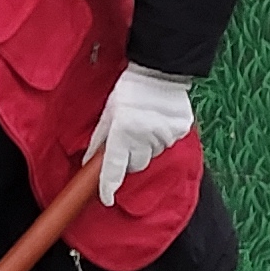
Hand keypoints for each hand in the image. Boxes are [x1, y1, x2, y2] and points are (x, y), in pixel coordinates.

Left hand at [91, 64, 195, 204]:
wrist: (160, 71)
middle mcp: (144, 137)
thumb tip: (89, 161)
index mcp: (123, 132)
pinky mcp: (179, 131)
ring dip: (146, 147)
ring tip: (144, 126)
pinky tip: (158, 122)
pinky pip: (167, 143)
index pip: (114, 167)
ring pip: (152, 154)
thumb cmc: (129, 90)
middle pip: (136, 165)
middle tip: (127, 143)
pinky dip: (161, 138)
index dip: (108, 186)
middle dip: (130, 160)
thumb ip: (99, 139)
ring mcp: (164, 135)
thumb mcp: (108, 112)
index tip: (106, 199)